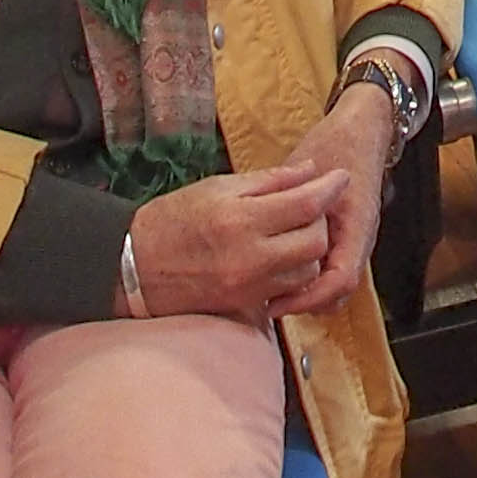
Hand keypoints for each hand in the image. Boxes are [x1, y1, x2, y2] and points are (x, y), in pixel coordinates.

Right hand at [125, 159, 352, 321]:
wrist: (135, 267)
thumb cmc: (174, 219)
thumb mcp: (218, 186)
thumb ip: (269, 181)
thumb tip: (310, 171)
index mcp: (241, 219)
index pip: (305, 204)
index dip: (330, 188)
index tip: (342, 176)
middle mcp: (250, 257)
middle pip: (315, 242)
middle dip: (322, 222)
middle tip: (311, 208)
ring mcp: (250, 286)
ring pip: (307, 270)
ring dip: (310, 250)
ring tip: (294, 232)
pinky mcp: (246, 305)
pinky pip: (288, 291)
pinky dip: (293, 272)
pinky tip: (281, 256)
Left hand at [266, 81, 402, 317]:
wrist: (361, 129)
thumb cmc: (336, 144)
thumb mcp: (308, 167)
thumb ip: (289, 196)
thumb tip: (259, 226)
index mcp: (356, 226)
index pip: (341, 280)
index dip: (309, 298)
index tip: (276, 303)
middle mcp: (359, 240)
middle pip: (338, 293)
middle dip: (305, 304)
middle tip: (267, 303)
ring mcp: (353, 241)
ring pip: (334, 286)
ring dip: (306, 294)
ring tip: (271, 291)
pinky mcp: (343, 238)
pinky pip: (330, 271)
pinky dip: (309, 279)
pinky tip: (281, 271)